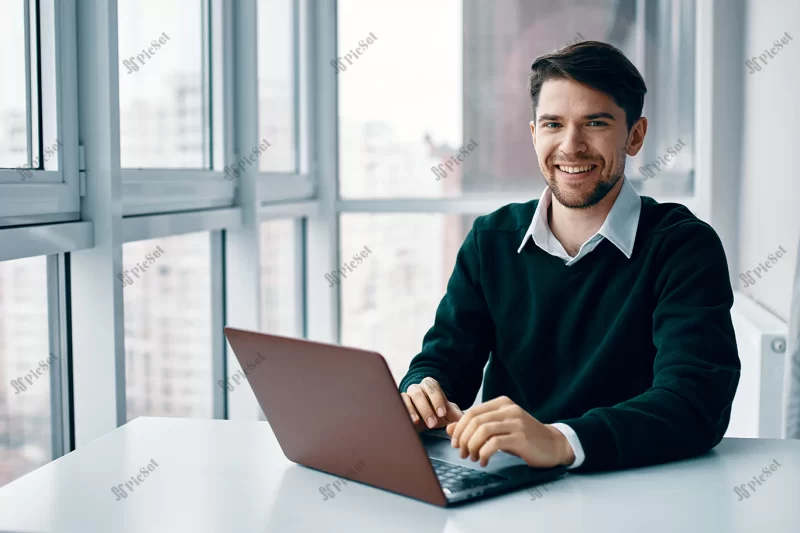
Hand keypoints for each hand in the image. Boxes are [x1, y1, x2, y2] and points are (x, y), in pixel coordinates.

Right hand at [401, 377, 463, 431]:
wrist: (423, 420)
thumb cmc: (436, 413)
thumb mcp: (447, 414)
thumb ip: (455, 415)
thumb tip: (464, 418)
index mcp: (430, 386)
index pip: (433, 388)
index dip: (437, 400)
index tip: (442, 414)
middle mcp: (418, 388)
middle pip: (419, 392)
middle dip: (426, 408)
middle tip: (433, 423)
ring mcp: (407, 395)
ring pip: (408, 397)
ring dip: (414, 410)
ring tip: (418, 422)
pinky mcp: (399, 403)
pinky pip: (399, 403)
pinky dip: (404, 411)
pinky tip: (410, 421)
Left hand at [445, 396, 574, 467]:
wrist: (553, 445)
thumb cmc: (523, 437)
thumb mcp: (498, 429)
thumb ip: (475, 427)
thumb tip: (449, 429)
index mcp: (502, 403)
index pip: (472, 412)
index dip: (459, 428)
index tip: (455, 443)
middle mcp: (509, 409)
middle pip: (475, 421)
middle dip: (464, 439)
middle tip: (462, 453)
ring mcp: (516, 422)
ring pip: (483, 431)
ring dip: (472, 447)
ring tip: (473, 458)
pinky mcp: (521, 438)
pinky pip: (494, 444)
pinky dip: (484, 454)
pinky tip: (484, 462)